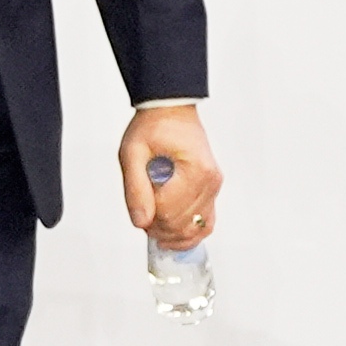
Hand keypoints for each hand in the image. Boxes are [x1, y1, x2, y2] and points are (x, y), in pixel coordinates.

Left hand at [115, 103, 218, 248]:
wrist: (172, 111)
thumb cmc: (153, 127)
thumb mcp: (132, 153)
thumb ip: (135, 189)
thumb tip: (141, 221)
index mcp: (194, 169)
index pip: (168, 211)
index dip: (148, 217)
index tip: (138, 208)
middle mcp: (209, 180)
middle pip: (182, 224)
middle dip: (158, 227)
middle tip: (143, 214)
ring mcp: (213, 187)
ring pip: (195, 229)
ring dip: (171, 233)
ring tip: (154, 221)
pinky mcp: (212, 191)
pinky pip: (206, 223)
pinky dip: (188, 233)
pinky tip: (171, 232)